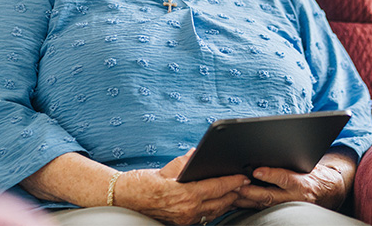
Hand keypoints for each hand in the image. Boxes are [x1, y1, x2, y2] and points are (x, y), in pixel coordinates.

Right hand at [115, 150, 249, 224]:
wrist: (126, 198)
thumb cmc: (143, 183)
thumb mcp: (166, 168)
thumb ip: (186, 161)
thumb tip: (198, 154)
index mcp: (185, 194)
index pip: (217, 187)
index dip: (232, 181)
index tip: (243, 177)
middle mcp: (187, 210)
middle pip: (221, 202)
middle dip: (235, 192)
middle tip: (245, 183)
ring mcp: (186, 219)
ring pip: (215, 212)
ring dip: (227, 202)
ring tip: (236, 192)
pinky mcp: (183, 222)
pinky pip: (206, 216)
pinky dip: (216, 209)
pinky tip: (220, 202)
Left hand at [233, 163, 346, 210]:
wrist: (326, 191)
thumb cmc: (314, 174)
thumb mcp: (306, 164)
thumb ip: (289, 161)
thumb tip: (272, 148)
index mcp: (301, 183)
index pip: (285, 178)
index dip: (270, 175)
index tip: (256, 171)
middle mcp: (294, 198)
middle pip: (269, 196)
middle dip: (250, 192)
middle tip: (235, 185)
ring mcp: (286, 206)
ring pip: (262, 205)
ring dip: (245, 199)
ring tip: (230, 192)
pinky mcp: (279, 211)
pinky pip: (261, 209)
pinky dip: (248, 204)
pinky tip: (235, 200)